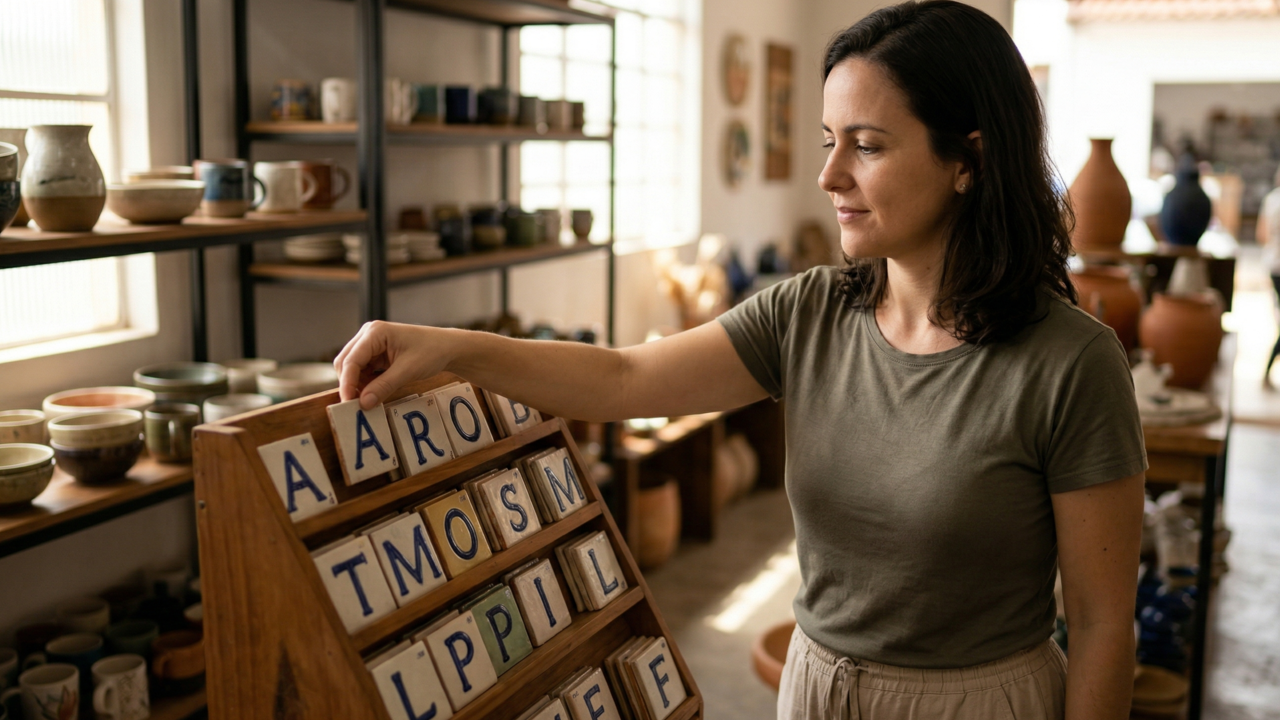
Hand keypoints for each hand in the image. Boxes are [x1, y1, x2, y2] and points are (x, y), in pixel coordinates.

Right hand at [333, 321, 447, 408]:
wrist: (447, 348)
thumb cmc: (431, 352)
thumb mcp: (408, 371)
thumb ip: (384, 386)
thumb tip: (363, 404)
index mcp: (375, 332)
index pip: (351, 360)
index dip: (347, 383)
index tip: (348, 402)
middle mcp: (368, 335)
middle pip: (346, 362)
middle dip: (349, 384)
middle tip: (355, 406)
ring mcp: (371, 344)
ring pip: (352, 368)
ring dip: (356, 385)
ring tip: (367, 401)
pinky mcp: (376, 354)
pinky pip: (362, 370)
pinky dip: (364, 383)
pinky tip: (373, 393)